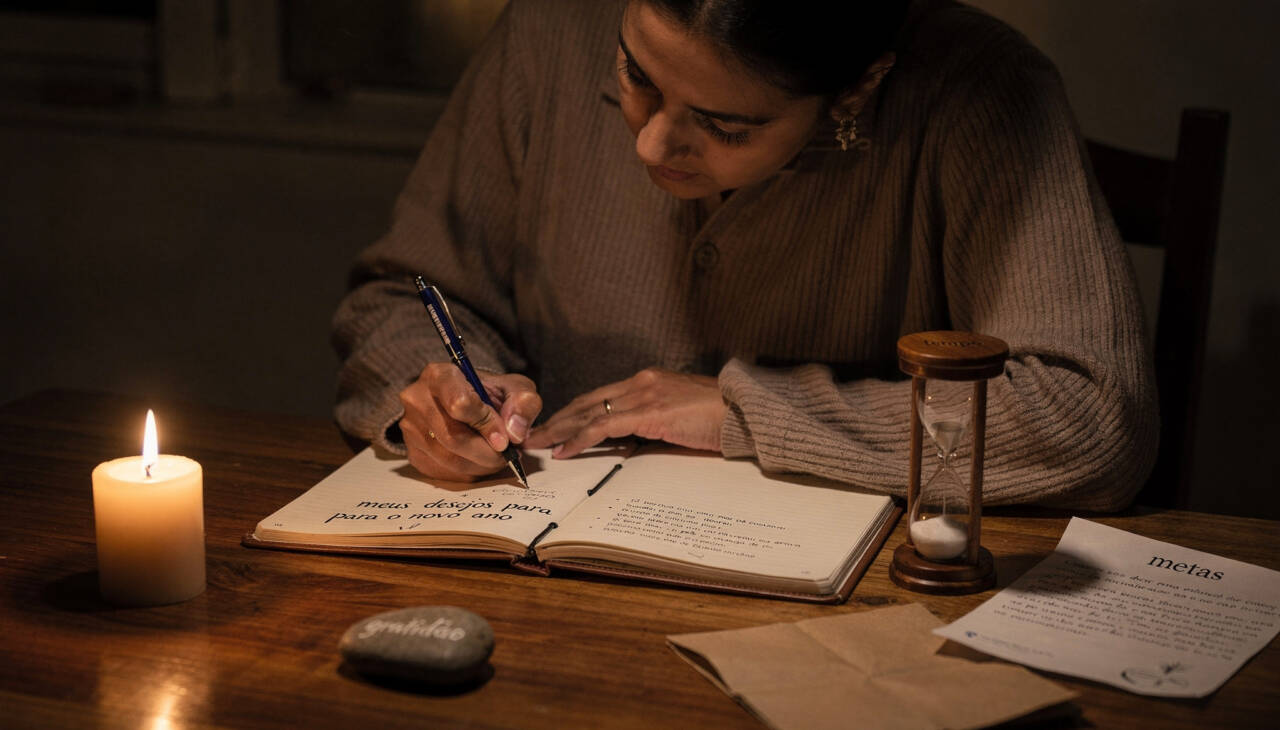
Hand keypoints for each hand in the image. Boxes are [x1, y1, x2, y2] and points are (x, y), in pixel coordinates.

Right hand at [398, 362, 541, 480]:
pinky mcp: (413, 453)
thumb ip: (523, 403)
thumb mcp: (515, 388)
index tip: (505, 438)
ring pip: (449, 459)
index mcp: (440, 375)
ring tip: (497, 457)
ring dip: (481, 465)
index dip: (486, 425)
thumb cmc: (490, 394)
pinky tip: (480, 462)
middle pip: (453, 437)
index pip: (460, 404)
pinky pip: (443, 473)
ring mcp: (410, 428)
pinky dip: (468, 473)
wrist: (467, 403)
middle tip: (507, 454)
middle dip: (487, 452)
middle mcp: (417, 399)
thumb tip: (514, 433)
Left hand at [524, 367, 726, 457]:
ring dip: (559, 429)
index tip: (556, 425)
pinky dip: (579, 439)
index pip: (601, 397)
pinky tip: (564, 451)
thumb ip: (658, 421)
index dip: (575, 411)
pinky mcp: (648, 412)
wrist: (744, 410)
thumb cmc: (721, 416)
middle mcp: (641, 383)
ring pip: (588, 413)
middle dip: (558, 418)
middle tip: (533, 433)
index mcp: (649, 381)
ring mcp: (643, 395)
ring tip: (537, 443)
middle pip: (587, 401)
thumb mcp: (682, 415)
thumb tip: (640, 439)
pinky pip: (602, 427)